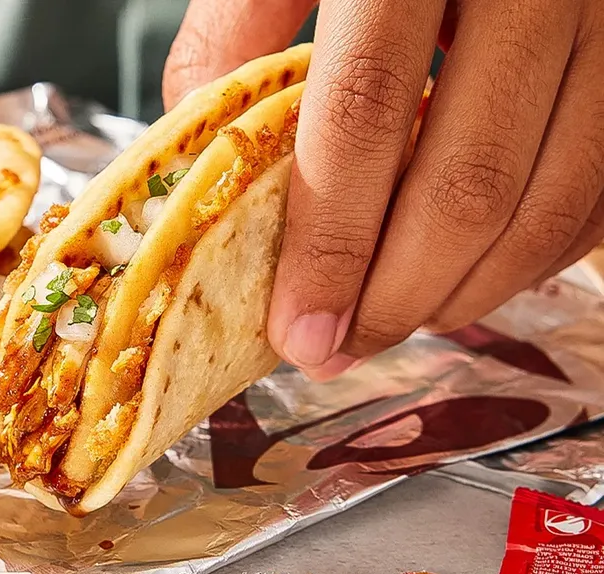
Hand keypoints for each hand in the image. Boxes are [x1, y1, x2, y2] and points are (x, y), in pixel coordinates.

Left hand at [164, 0, 603, 379]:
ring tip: (402, 322)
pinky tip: (481, 269)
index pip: (362, 118)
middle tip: (340, 348)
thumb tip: (205, 164)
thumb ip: (237, 35)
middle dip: (399, 294)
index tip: (296, 331)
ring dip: (475, 287)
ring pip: (559, 192)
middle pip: (471, 178)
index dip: (328, 243)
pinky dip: (545, 245)